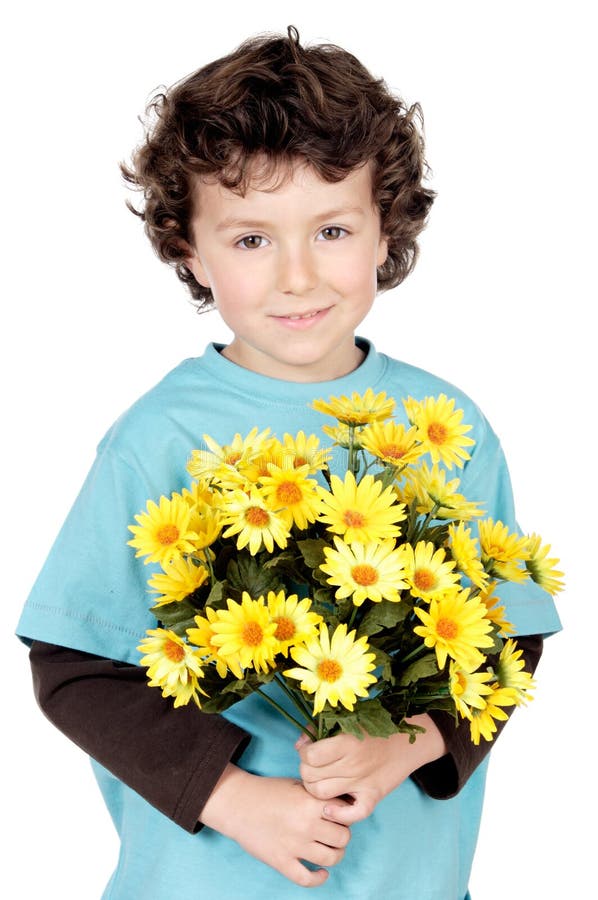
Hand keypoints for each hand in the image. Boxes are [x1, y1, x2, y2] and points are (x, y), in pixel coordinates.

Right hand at [200, 764, 351, 887]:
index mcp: (311, 803)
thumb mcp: (298, 784)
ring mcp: (294, 846)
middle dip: (342, 834)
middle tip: (334, 831)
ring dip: (335, 854)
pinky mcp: (281, 862)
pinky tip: (321, 872)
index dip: (345, 814)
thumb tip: (342, 804)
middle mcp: (306, 825)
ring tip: (329, 849)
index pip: (345, 813)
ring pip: (332, 858)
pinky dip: (319, 878)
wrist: (238, 803)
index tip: (340, 815)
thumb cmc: (268, 791)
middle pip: (343, 837)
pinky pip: (307, 879)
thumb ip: (319, 795)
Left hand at [296, 714, 446, 824]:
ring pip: (321, 795)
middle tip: (314, 765)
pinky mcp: (373, 796)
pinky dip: (338, 814)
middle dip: (306, 770)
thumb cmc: (374, 727)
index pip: (309, 756)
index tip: (309, 749)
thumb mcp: (347, 720)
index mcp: (346, 741)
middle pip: (311, 776)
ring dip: (315, 788)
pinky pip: (352, 814)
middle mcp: (353, 763)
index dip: (304, 752)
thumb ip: (320, 729)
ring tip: (321, 779)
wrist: (407, 741)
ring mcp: (363, 782)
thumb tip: (300, 744)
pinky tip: (331, 806)